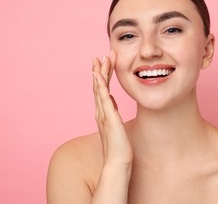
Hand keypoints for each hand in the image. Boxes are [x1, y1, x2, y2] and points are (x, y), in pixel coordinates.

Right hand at [92, 51, 132, 167]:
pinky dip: (100, 86)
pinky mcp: (108, 117)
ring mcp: (103, 114)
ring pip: (99, 89)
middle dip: (99, 70)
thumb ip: (112, 111)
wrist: (117, 161)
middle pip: (98, 86)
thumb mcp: (116, 124)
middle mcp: (100, 111)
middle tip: (100, 56)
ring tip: (100, 59)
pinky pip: (103, 98)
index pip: (102, 90)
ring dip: (100, 73)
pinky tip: (98, 76)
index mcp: (103, 112)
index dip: (102, 75)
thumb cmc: (118, 146)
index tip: (103, 63)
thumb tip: (113, 100)